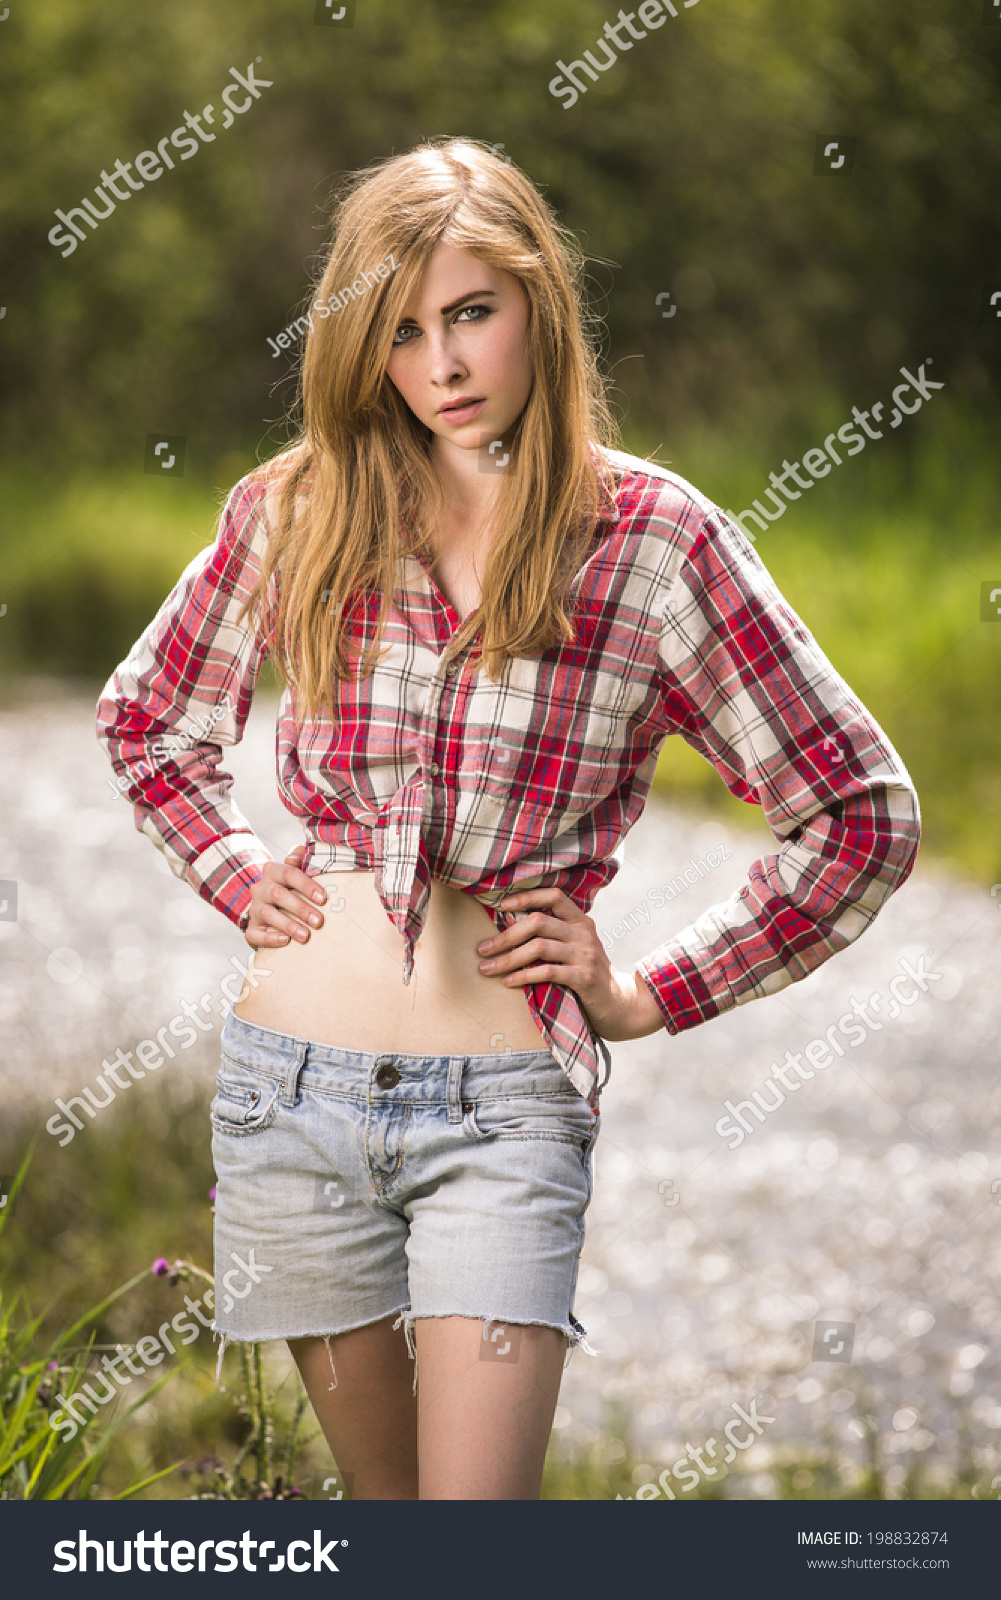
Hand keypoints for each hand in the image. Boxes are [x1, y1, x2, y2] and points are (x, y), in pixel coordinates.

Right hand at [245, 843, 326, 947]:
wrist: (269, 909)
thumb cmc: (292, 889)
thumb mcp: (297, 872)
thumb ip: (301, 859)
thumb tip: (298, 853)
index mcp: (273, 871)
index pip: (288, 873)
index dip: (306, 885)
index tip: (323, 899)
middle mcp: (261, 888)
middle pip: (278, 895)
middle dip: (300, 908)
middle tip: (319, 921)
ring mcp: (254, 908)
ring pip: (267, 914)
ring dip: (288, 925)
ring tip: (306, 936)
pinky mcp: (251, 928)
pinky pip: (254, 934)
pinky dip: (270, 938)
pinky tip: (286, 941)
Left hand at [475, 886, 665, 1041]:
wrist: (620, 1005)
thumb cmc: (586, 976)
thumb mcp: (575, 949)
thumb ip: (554, 936)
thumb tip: (509, 928)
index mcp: (581, 921)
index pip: (554, 895)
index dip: (527, 896)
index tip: (501, 905)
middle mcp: (584, 933)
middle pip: (538, 921)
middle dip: (505, 935)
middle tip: (482, 949)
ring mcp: (586, 955)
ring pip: (539, 947)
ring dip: (508, 958)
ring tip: (488, 969)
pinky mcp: (584, 978)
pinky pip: (547, 972)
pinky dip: (523, 976)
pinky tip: (508, 982)